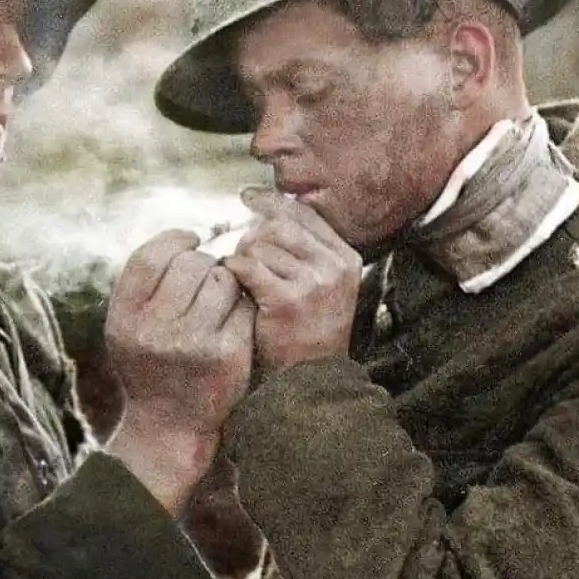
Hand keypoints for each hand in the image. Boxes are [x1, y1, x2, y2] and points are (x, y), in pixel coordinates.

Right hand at [104, 230, 255, 513]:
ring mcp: (194, 343)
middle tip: (204, 282)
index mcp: (126, 317)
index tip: (190, 241)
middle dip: (204, 264)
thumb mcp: (128, 323)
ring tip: (217, 303)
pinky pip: (242, 306)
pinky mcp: (228, 355)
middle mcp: (156, 330)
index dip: (177, 239)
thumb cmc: (150, 363)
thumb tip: (194, 232)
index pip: (153, 256)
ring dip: (225, 283)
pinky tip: (230, 323)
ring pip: (223, 279)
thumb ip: (147, 280)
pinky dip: (240, 308)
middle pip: (192, 263)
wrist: (170, 423)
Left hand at [221, 188, 361, 376]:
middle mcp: (334, 266)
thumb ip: (304, 250)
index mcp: (345, 258)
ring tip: (241, 277)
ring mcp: (313, 282)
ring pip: (261, 244)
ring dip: (242, 256)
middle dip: (252, 233)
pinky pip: (247, 266)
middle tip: (239, 249)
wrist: (308, 381)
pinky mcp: (286, 299)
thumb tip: (268, 208)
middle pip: (281, 224)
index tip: (249, 198)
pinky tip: (232, 283)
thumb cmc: (307, 333)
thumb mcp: (322, 286)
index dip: (272, 202)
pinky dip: (232, 271)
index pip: (305, 213)